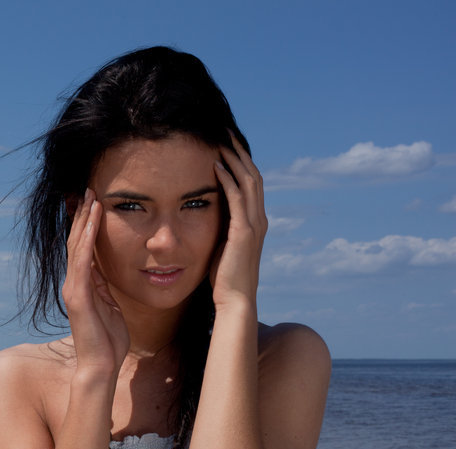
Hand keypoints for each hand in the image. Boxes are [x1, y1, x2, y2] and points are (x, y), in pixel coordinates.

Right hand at [62, 188, 129, 373]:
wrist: (100, 366)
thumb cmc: (109, 341)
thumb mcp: (111, 306)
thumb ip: (106, 288)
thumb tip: (108, 271)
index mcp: (84, 284)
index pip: (83, 247)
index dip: (87, 223)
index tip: (95, 200)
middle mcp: (74, 282)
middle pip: (75, 240)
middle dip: (83, 214)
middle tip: (89, 188)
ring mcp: (73, 288)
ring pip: (76, 246)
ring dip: (84, 221)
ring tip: (91, 197)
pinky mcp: (77, 296)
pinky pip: (82, 262)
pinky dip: (86, 241)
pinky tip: (92, 223)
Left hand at [210, 133, 267, 309]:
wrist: (235, 299)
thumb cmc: (223, 277)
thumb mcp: (221, 245)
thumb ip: (220, 228)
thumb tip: (205, 215)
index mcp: (254, 222)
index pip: (251, 183)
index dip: (240, 162)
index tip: (225, 144)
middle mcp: (259, 219)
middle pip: (253, 175)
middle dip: (239, 152)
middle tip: (224, 132)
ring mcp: (254, 225)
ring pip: (248, 181)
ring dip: (234, 159)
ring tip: (220, 141)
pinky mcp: (244, 232)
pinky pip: (237, 198)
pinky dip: (227, 179)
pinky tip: (215, 166)